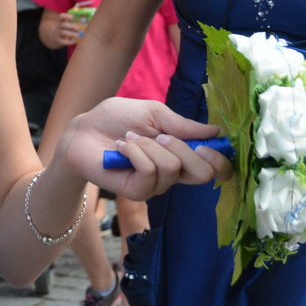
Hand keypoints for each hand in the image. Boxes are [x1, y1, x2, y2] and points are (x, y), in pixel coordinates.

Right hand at [47, 8, 88, 47]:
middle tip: (78, 28)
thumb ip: (73, 23)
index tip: (72, 17)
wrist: (55, 39)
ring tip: (78, 35)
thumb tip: (85, 24)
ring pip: (63, 32)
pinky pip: (63, 41)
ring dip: (71, 33)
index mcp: (61, 21)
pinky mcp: (58, 41)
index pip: (61, 16)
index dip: (66, 16)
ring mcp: (57, 34)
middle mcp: (58, 26)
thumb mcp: (67, 25)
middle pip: (63, 24)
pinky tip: (75, 41)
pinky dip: (69, 42)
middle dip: (71, 26)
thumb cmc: (65, 30)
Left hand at [55, 97, 232, 201]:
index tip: (210, 144)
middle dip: (185, 148)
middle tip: (161, 135)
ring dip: (149, 145)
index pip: (215, 169)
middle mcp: (173, 174)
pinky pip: (149, 171)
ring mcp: (155, 185)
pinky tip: (121, 147)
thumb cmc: (117, 119)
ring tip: (130, 138)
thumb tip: (217, 131)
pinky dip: (135, 152)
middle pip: (203, 174)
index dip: (221, 160)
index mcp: (182, 154)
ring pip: (172, 167)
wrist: (84, 130)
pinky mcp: (137, 192)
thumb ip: (183, 126)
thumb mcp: (154, 113)